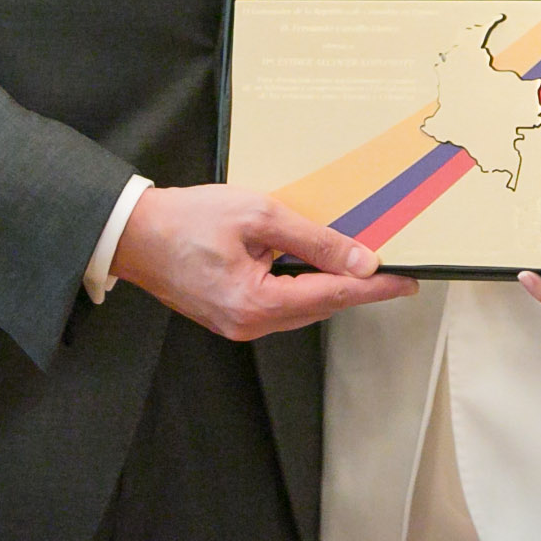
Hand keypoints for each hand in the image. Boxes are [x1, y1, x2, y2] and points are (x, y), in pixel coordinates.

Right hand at [112, 185, 416, 340]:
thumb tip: (362, 261)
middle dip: (358, 289)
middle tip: (395, 272)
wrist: (133, 233)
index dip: (374, 287)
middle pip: (321, 307)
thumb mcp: (259, 215)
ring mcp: (239, 324)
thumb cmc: (187, 219)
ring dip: (333, 288)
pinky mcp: (231, 315)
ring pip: (302, 309)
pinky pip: (281, 305)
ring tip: (364, 268)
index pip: (333, 295)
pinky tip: (318, 269)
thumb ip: (314, 240)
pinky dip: (305, 288)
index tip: (407, 281)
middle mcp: (250, 324)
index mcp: (257, 303)